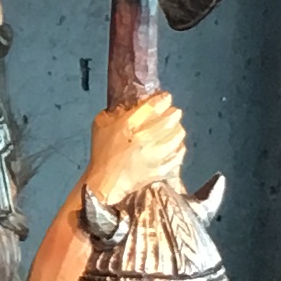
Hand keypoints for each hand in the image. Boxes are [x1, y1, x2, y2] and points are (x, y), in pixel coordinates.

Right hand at [83, 92, 184, 209]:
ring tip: (174, 128)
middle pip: (170, 119)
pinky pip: (179, 154)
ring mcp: (155, 155)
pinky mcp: (161, 169)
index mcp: (128, 125)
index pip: (153, 106)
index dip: (163, 99)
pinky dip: (179, 148)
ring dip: (177, 129)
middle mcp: (144, 139)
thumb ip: (115, 111)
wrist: (105, 183)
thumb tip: (131, 103)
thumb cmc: (102, 152)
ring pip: (178, 135)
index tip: (166, 98)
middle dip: (173, 113)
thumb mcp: (101, 124)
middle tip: (172, 113)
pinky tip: (175, 146)